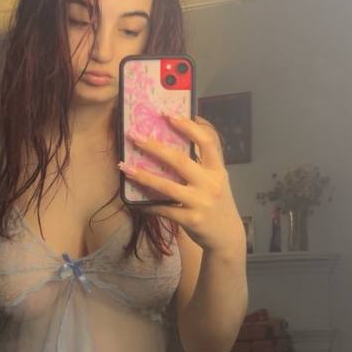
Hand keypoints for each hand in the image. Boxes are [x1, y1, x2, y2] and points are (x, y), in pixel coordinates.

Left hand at [118, 114, 245, 256]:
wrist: (227, 236)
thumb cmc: (217, 202)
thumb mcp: (217, 179)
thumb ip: (202, 162)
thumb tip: (175, 139)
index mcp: (217, 170)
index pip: (207, 142)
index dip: (188, 127)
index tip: (169, 115)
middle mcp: (211, 184)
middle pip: (180, 161)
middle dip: (155, 147)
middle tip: (135, 135)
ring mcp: (201, 203)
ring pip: (167, 186)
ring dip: (143, 175)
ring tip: (124, 166)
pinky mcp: (191, 220)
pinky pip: (164, 209)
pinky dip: (148, 203)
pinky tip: (135, 200)